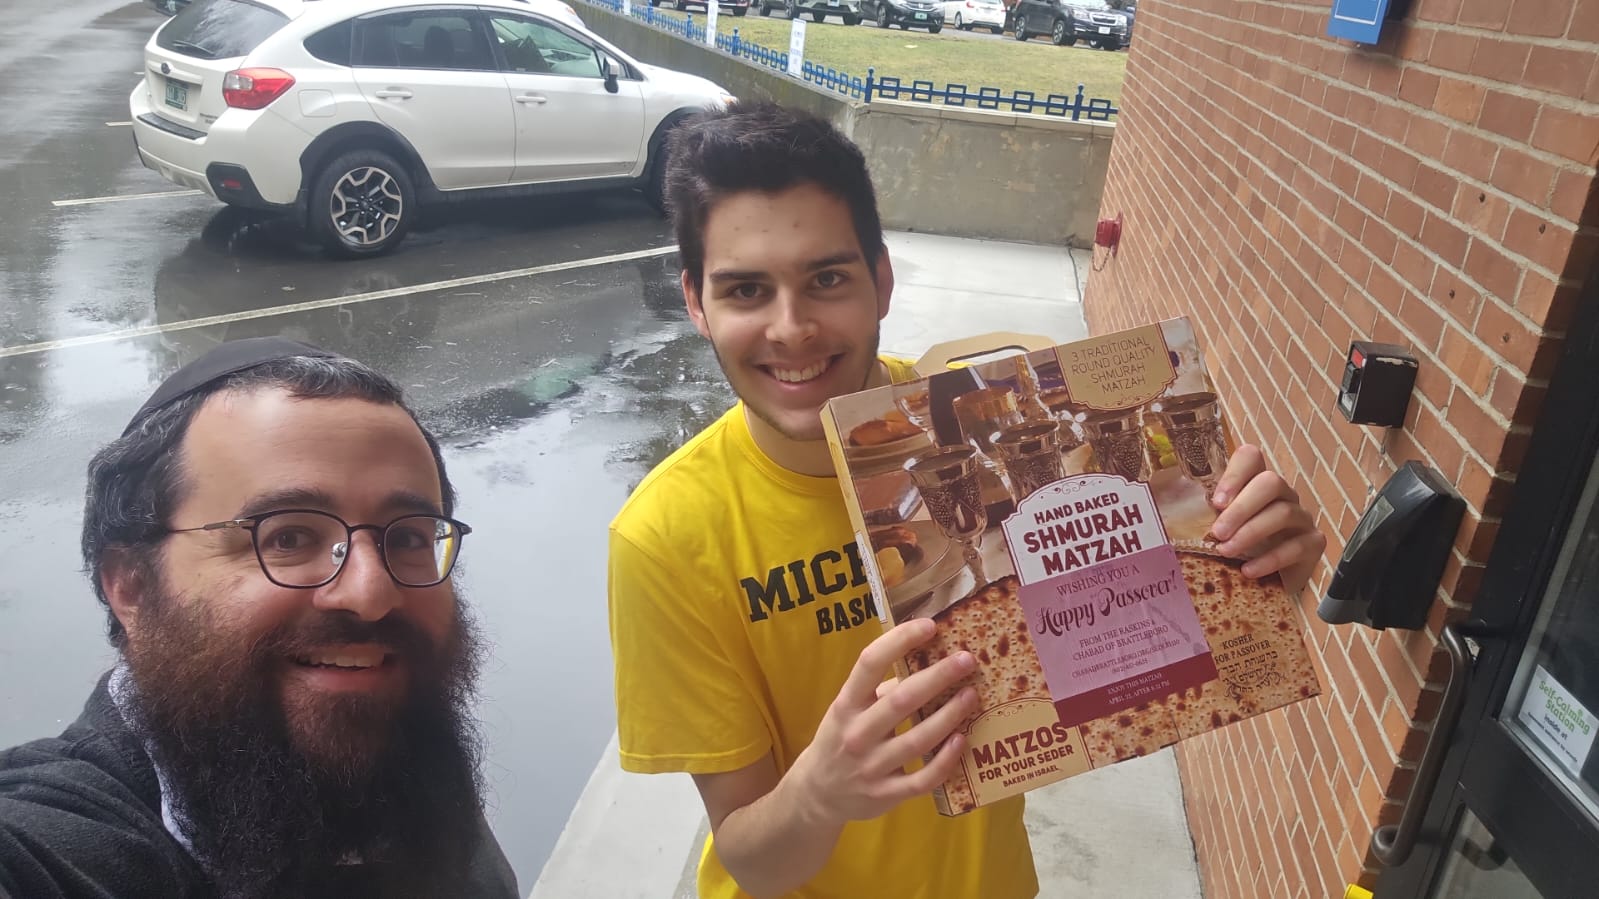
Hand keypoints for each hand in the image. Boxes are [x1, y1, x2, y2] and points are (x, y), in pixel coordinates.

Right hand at [790, 619, 977, 825]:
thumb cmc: (841, 739)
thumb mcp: (848, 709)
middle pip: (901, 700)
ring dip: (949, 716)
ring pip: (917, 740)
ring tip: (972, 695)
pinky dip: (944, 760)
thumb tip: (928, 662)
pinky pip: (922, 779)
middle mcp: (857, 733)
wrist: (818, 793)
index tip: (929, 626)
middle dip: (938, 677)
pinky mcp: (886, 795)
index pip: (870, 663)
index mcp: (846, 704)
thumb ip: (880, 689)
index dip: (899, 641)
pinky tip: (961, 740)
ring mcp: (871, 767)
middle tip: (967, 660)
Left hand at [1207, 444, 1325, 594]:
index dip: (1235, 473)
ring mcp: (1301, 518)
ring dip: (1251, 532)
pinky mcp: (1314, 543)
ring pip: (1283, 512)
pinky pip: (1296, 546)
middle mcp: (1283, 495)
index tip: (1216, 501)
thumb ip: (1202, 518)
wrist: (1272, 583)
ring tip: (1226, 551)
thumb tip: (1166, 518)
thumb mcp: (1219, 530)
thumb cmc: (1239, 550)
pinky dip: (1270, 559)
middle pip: (1270, 483)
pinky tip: (1248, 571)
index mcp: (1256, 484)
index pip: (1251, 457)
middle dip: (1241, 507)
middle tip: (1218, 532)